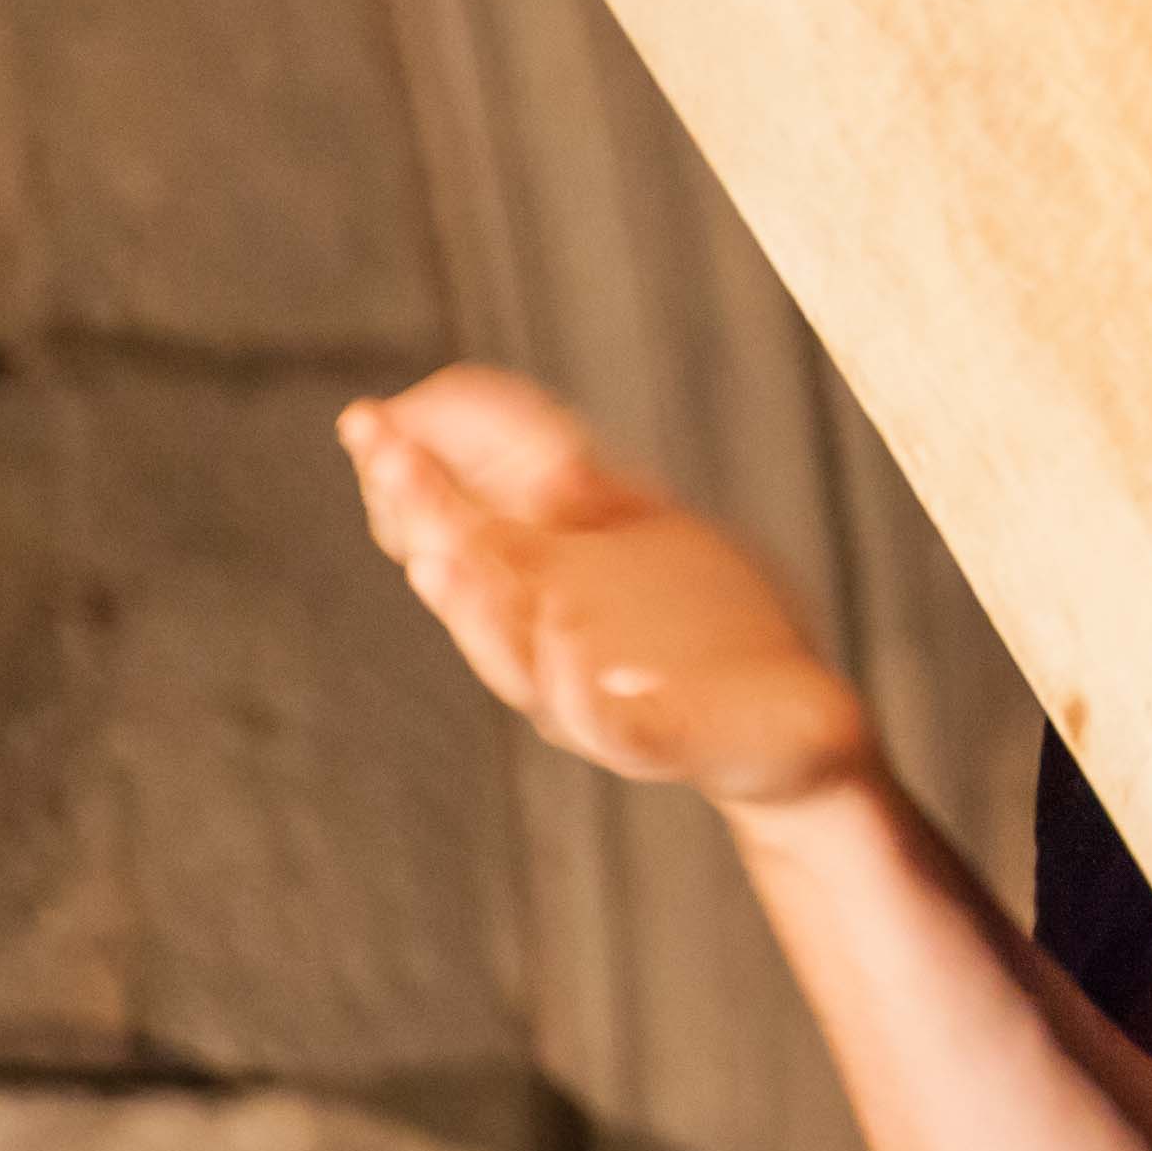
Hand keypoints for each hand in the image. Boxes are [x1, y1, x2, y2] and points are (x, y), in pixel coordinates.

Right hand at [338, 365, 876, 820]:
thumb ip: (577, 486)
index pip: (456, 533)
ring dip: (480, 610)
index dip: (409, 484)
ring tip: (441, 558)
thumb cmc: (701, 625)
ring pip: (519, 661)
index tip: (365, 420)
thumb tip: (510, 410)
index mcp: (539, 595)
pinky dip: (584, 690)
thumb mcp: (641, 535)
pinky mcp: (662, 739)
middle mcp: (547, 649)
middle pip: (473, 587)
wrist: (786, 723)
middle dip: (430, 523)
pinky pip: (614, 722)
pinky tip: (565, 639)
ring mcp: (597, 699)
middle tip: (389, 457)